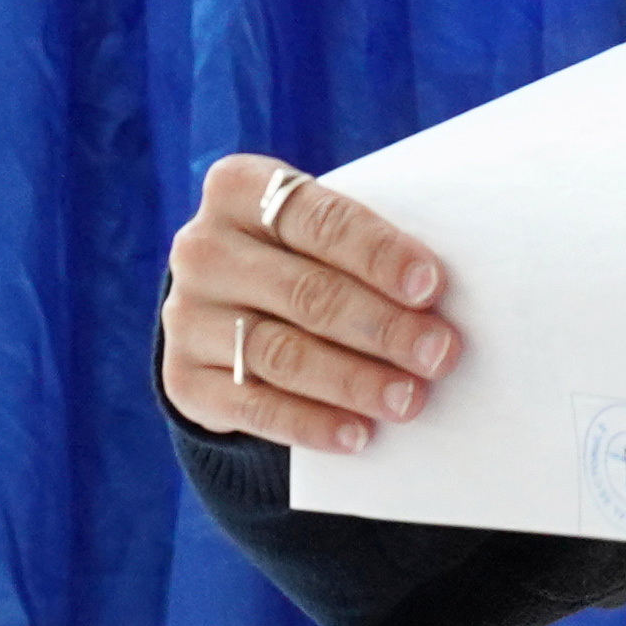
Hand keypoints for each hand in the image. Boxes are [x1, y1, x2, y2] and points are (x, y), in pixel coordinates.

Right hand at [156, 155, 459, 452]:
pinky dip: (311, 423)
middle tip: (439, 352)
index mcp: (240, 190)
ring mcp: (187, 317)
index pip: (318, 219)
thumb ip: (366, 246)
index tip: (431, 286)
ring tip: (409, 399)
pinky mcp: (184, 379)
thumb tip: (442, 296)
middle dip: (382, 326)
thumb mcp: (324, 231)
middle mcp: (203, 250)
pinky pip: (253, 407)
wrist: (229, 306)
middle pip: (305, 292)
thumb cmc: (308, 254)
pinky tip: (358, 435)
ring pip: (281, 354)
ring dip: (353, 381)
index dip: (378, 254)